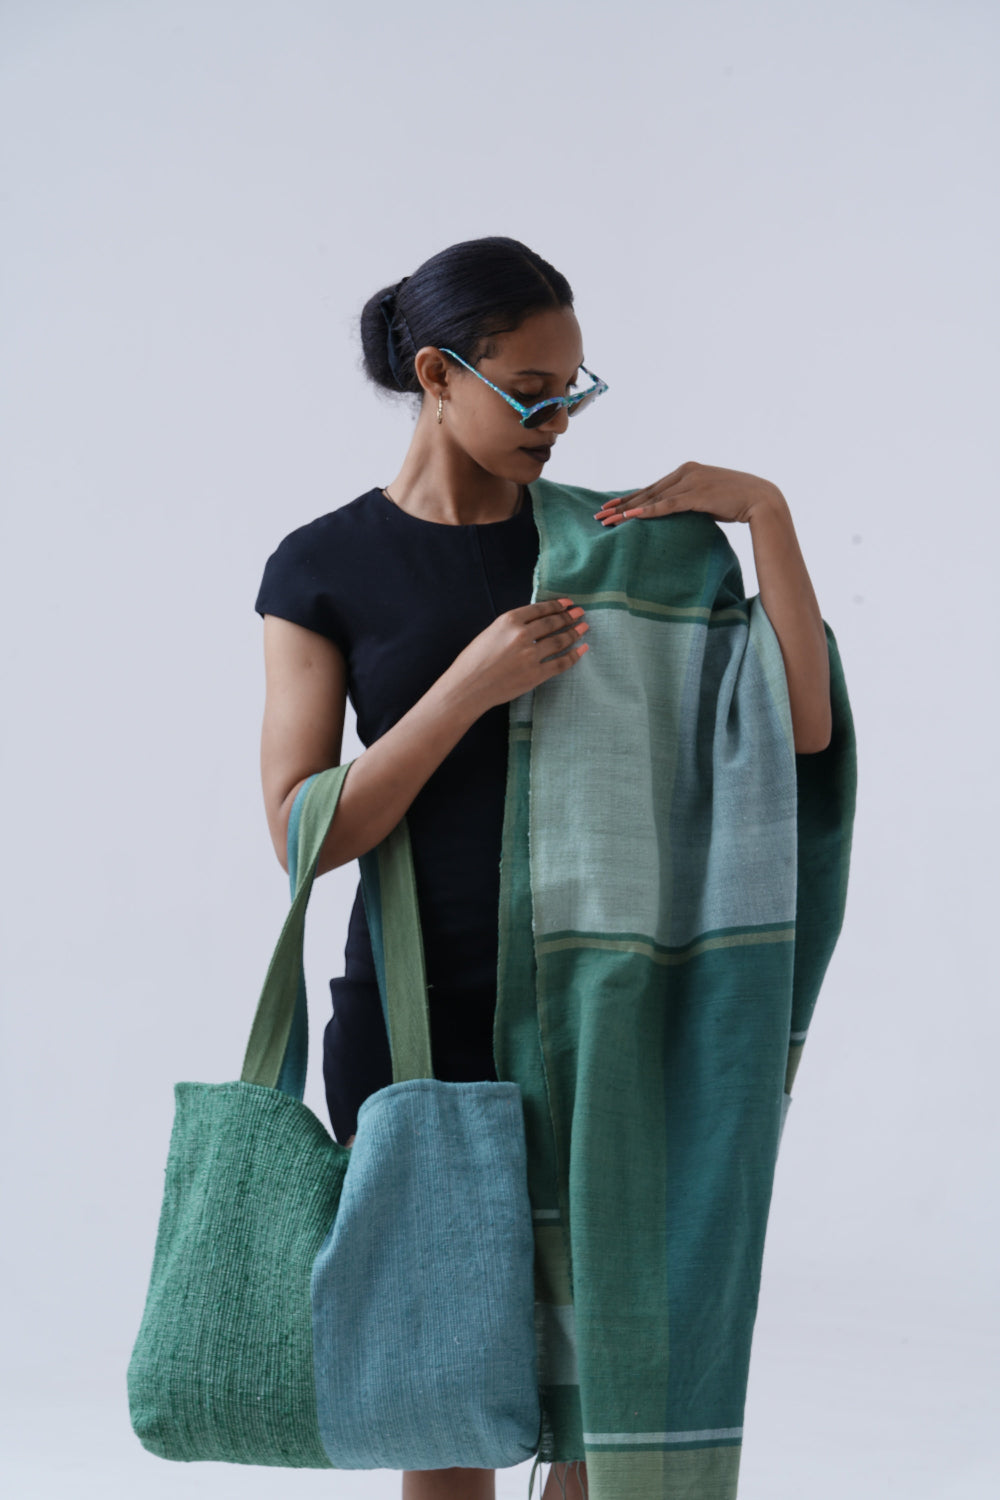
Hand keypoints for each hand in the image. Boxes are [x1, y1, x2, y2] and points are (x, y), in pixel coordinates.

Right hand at [447, 598, 590, 713]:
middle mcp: (522, 635)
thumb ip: (512, 627)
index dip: (557, 605)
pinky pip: (561, 663)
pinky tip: (582, 650)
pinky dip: (574, 656)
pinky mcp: (536, 675)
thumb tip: (535, 623)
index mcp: (509, 620)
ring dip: (575, 633)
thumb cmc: (473, 661)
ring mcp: (530, 655)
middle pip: (553, 623)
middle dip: (569, 617)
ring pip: (560, 641)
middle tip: (580, 613)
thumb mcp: (490, 633)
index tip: (568, 603)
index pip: (540, 609)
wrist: (467, 688)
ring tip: (584, 628)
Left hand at [594, 460, 780, 527]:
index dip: (630, 498)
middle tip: (600, 516)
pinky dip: (649, 511)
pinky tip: (632, 518)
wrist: (762, 499)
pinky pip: (668, 505)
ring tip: (608, 521)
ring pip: (653, 498)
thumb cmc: (736, 502)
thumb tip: (674, 514)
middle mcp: (686, 472)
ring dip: (628, 510)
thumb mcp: (707, 499)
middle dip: (621, 505)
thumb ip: (688, 502)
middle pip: (647, 491)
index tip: (611, 507)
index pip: (652, 487)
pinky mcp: (698, 494)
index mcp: (687, 470)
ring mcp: (691, 481)